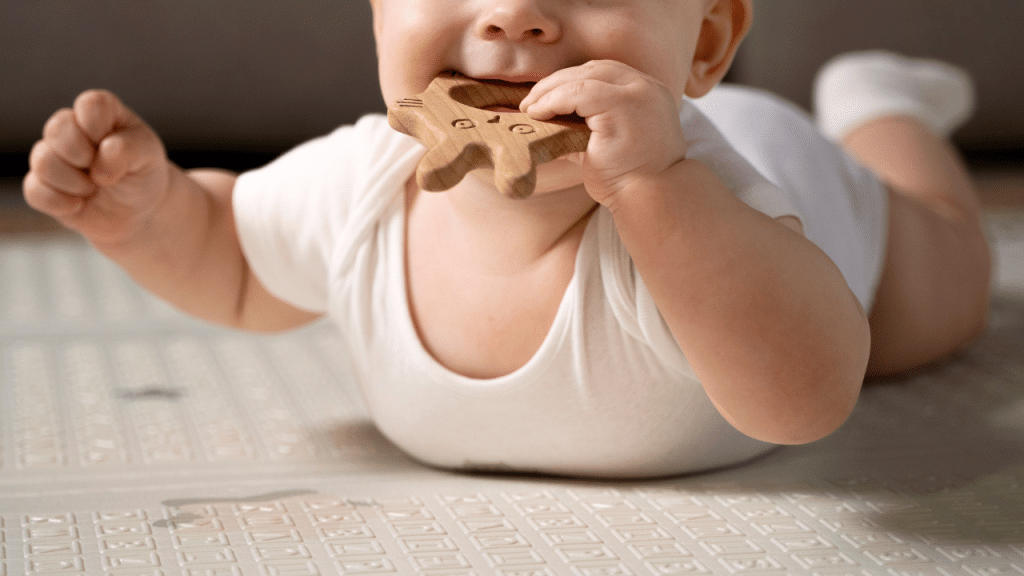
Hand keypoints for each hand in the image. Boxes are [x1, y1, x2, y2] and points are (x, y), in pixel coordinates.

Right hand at [24, 90, 169, 245]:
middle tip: (104, 172)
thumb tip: (98, 165)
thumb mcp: (148, 155)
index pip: (91, 104)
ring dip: (74, 182)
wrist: (139, 210)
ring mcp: (54, 157)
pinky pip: (33, 190)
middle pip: (57, 127)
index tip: (114, 147)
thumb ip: (128, 149)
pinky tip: (80, 205)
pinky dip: (59, 202)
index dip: (100, 128)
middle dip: (83, 154)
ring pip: (42, 160)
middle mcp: (71, 130)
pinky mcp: (43, 187)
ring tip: (94, 189)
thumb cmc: (142, 173)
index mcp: (101, 114)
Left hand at [520, 60, 689, 206]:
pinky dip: (554, 100)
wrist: (652, 199)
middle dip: (556, 82)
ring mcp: (637, 94)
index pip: (604, 73)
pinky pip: (579, 92)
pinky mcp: (622, 106)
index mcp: (647, 93)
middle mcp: (646, 88)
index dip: (571, 80)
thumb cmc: (630, 179)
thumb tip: (545, 125)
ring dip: (550, 90)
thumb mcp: (605, 146)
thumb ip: (582, 129)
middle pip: (593, 69)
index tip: (546, 97)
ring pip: (583, 77)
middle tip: (530, 101)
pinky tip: (538, 113)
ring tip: (529, 108)